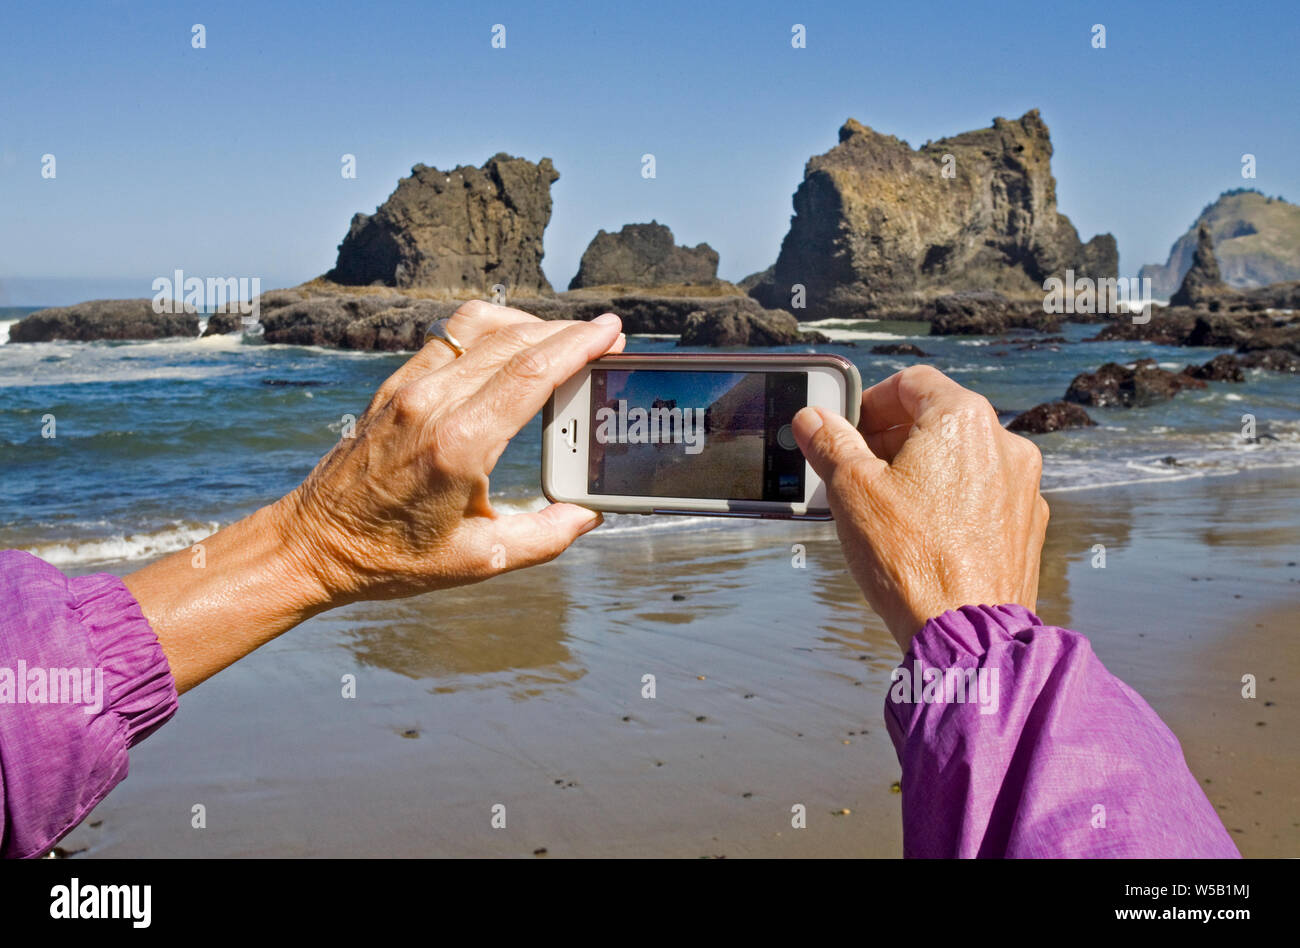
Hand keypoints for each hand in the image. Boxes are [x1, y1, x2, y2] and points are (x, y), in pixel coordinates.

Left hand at [280, 300, 624, 604]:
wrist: (315, 545)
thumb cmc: (393, 558)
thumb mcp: (481, 559)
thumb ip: (545, 536)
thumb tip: (588, 514)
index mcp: (459, 444)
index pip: (530, 372)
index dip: (578, 345)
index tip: (612, 332)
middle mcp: (432, 403)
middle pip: (514, 341)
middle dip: (567, 332)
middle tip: (605, 337)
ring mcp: (408, 388)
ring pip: (480, 327)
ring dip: (529, 323)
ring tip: (562, 340)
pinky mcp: (394, 386)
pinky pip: (450, 335)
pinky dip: (491, 331)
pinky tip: (512, 348)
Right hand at [792, 365, 1047, 651]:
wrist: (966, 632)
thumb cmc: (913, 561)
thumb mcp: (852, 492)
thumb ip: (831, 444)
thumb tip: (813, 419)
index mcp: (962, 420)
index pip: (911, 383)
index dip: (870, 400)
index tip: (847, 428)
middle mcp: (1003, 444)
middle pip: (939, 419)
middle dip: (893, 437)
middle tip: (857, 466)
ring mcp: (1021, 486)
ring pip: (962, 458)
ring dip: (922, 469)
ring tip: (886, 505)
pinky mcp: (1026, 525)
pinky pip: (982, 495)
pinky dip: (951, 500)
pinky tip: (922, 532)